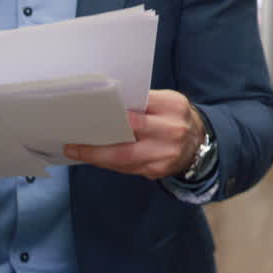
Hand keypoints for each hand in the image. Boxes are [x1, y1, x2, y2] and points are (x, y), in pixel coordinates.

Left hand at [64, 90, 204, 180]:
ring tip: (77, 151)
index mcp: (172, 106)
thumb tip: (107, 106)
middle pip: (129, 136)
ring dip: (98, 156)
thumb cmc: (174, 117)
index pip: (137, 108)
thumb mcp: (166, 102)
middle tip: (73, 143)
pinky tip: (95, 158)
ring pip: (124, 158)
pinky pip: (128, 168)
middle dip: (98, 142)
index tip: (88, 114)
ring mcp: (165, 154)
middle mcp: (172, 130)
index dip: (112, 113)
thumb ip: (143, 103)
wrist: (199, 143)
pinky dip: (109, 163)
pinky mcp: (158, 171)